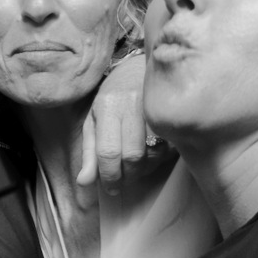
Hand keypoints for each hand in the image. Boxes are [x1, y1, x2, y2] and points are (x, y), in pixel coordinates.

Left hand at [78, 52, 169, 194]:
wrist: (139, 69)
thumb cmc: (113, 98)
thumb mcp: (94, 121)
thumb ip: (89, 152)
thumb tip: (84, 182)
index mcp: (108, 106)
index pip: (108, 151)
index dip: (110, 176)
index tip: (111, 188)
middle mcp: (132, 104)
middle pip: (132, 156)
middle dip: (127, 176)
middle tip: (123, 180)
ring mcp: (156, 106)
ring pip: (153, 153)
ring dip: (145, 169)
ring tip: (136, 167)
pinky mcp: (173, 112)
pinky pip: (169, 146)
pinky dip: (160, 158)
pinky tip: (152, 154)